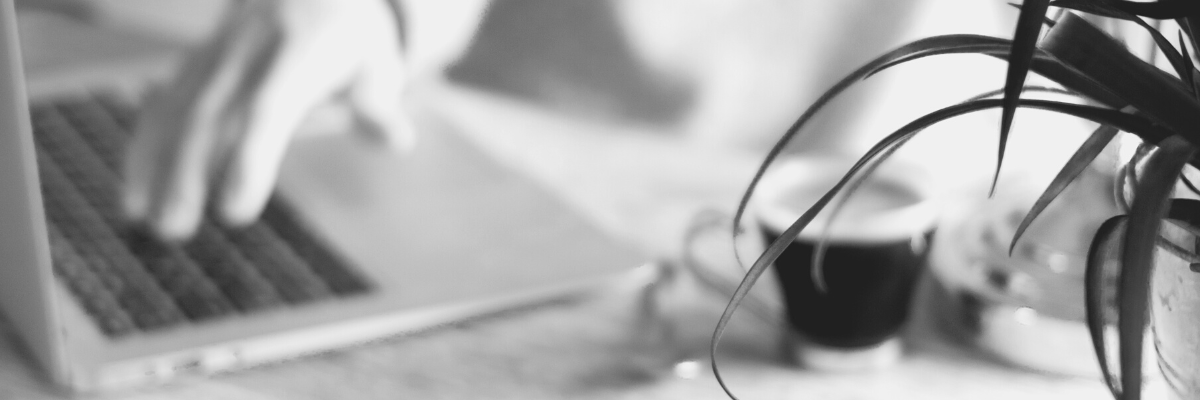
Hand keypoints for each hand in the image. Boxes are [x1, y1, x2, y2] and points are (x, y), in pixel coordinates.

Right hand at [123, 0, 412, 239]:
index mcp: (299, 51)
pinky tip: (133, 194)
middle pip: (210, 112)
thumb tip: (397, 141)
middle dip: (185, 170)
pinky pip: (163, 102)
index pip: (269, 109)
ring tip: (142, 219)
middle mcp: (249, 50)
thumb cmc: (352, 34)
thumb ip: (378, 103)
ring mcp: (216, 52)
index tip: (234, 212)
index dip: (249, 159)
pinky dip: (144, 146)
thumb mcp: (377, 61)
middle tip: (172, 227)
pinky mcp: (196, 61)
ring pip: (176, 107)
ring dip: (154, 163)